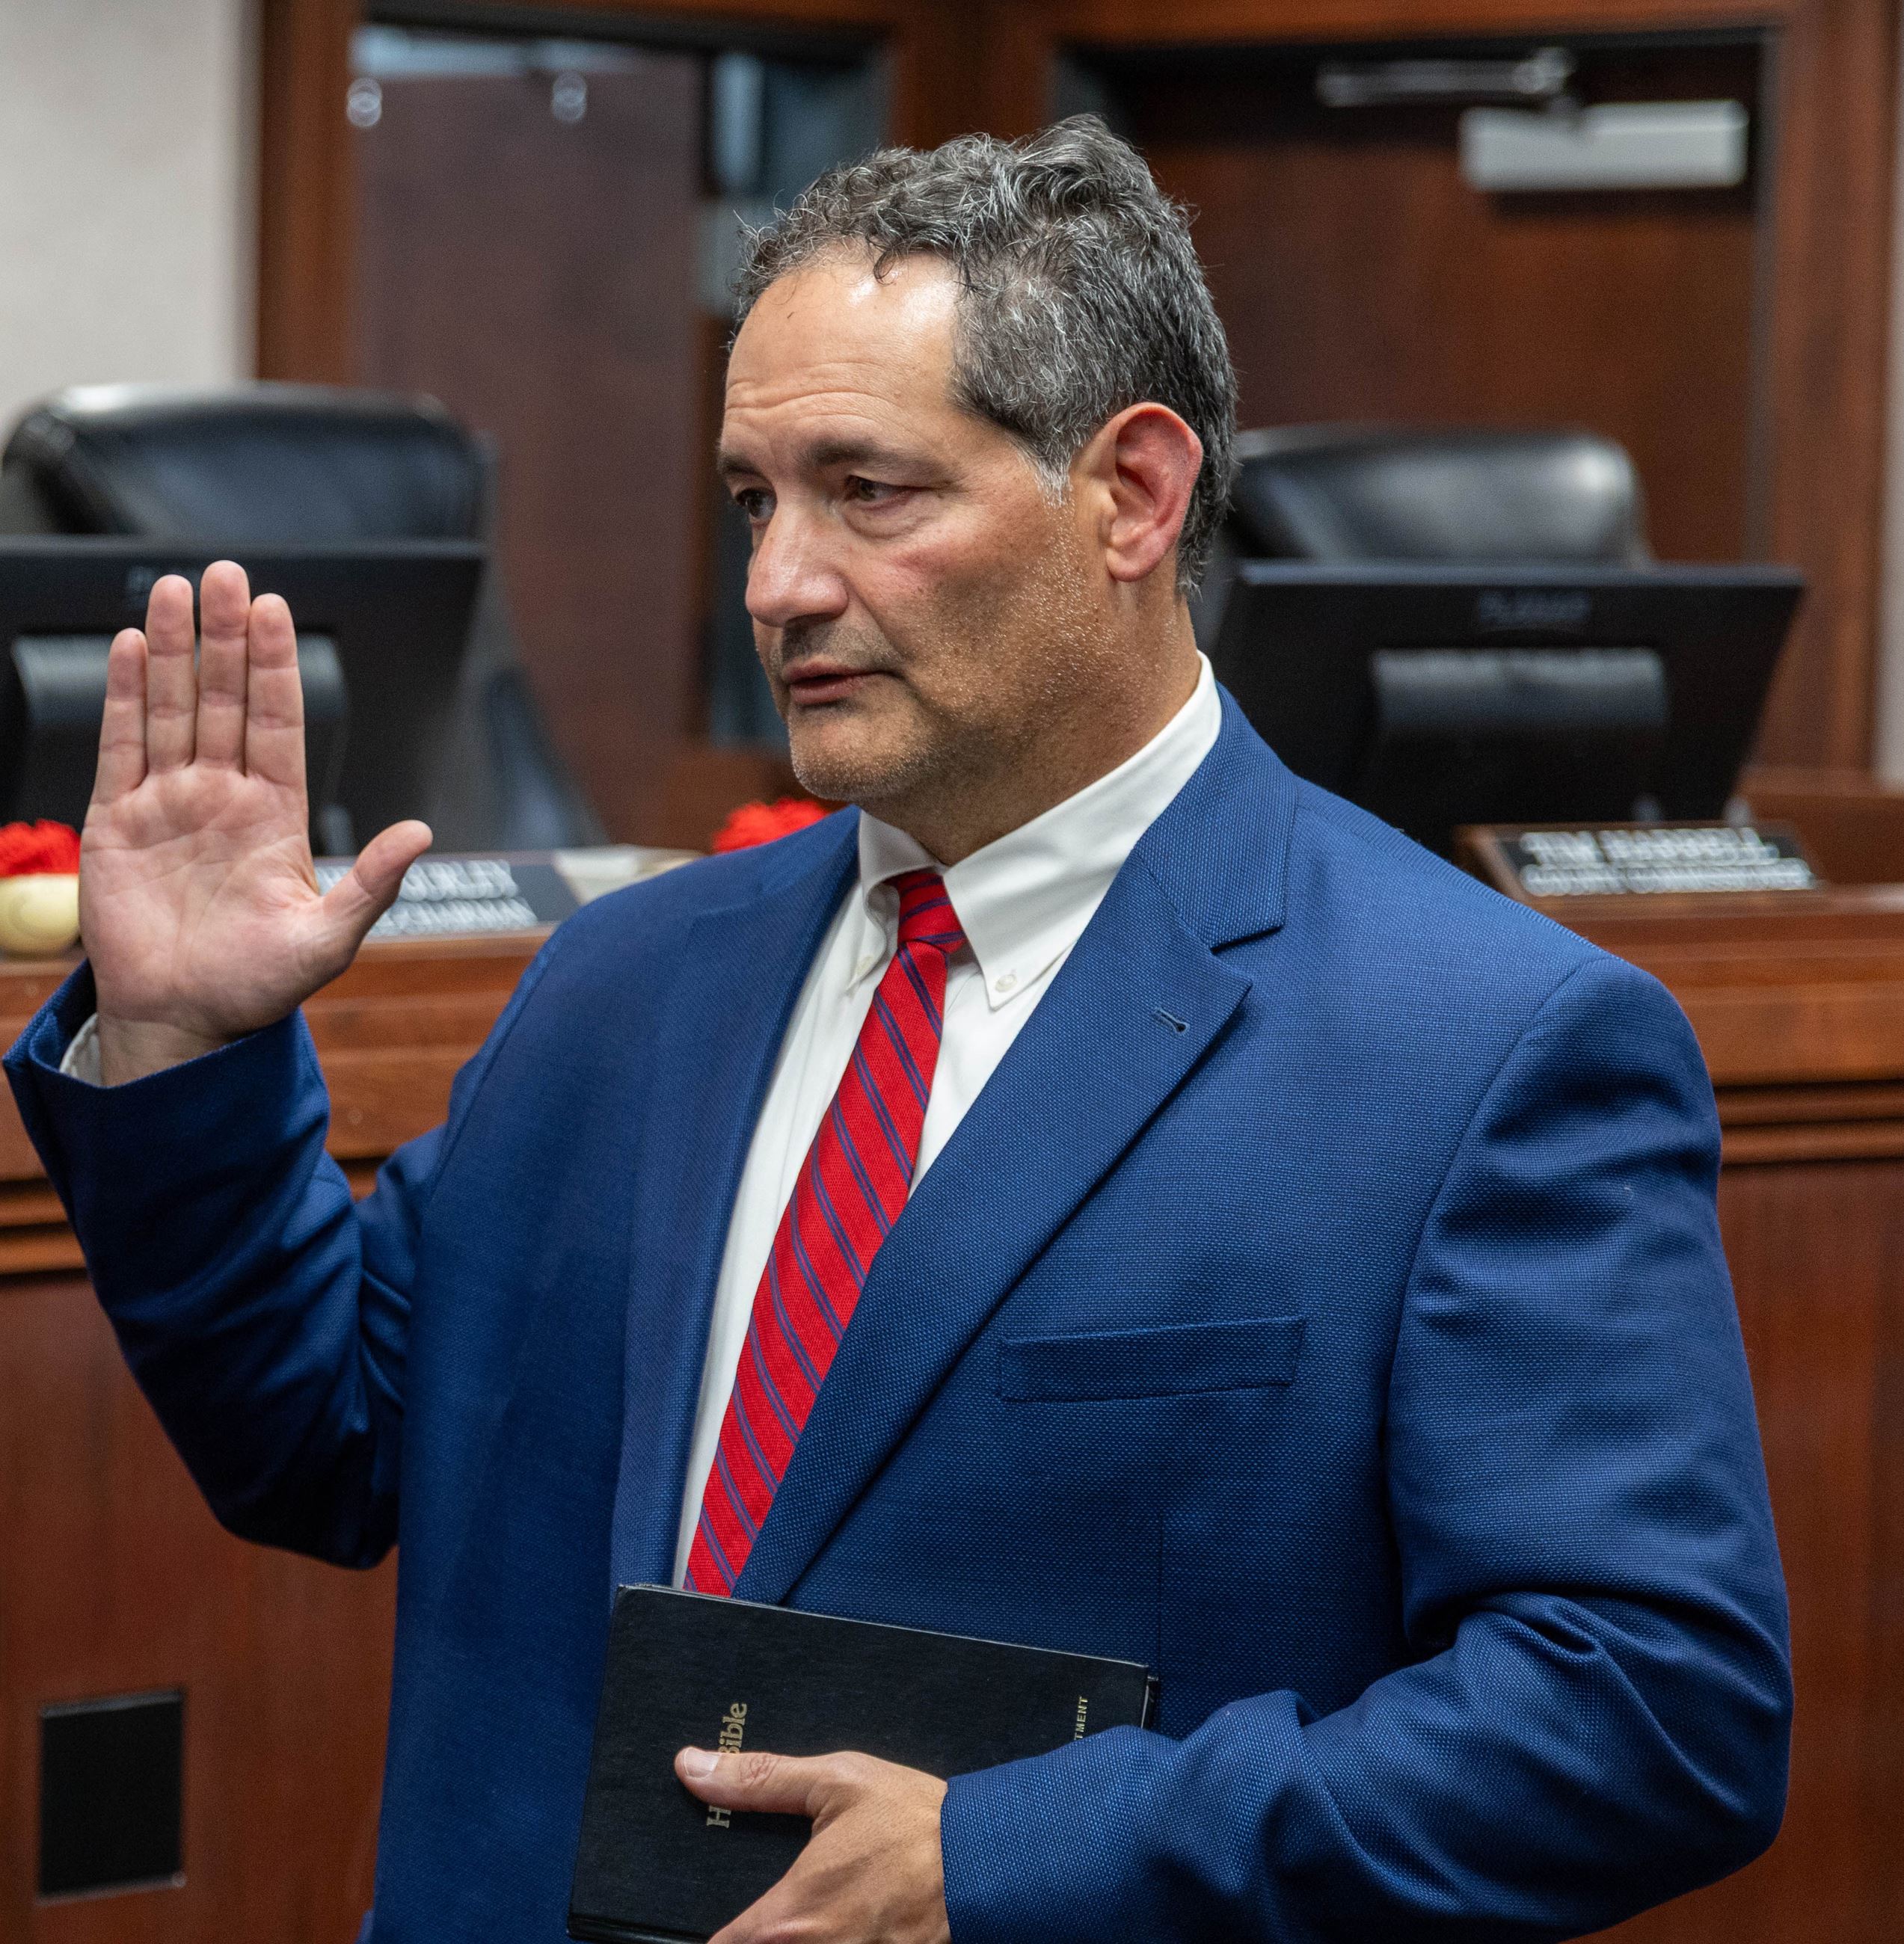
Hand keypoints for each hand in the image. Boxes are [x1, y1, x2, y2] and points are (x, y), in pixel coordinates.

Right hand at [80, 561, 431, 1084]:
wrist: (186, 1023)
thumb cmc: (259, 987)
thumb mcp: (328, 938)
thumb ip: (372, 883)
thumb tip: (421, 831)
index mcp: (275, 816)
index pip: (278, 723)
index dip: (275, 667)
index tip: (275, 611)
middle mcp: (222, 798)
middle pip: (224, 700)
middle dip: (225, 637)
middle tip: (226, 573)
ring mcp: (168, 804)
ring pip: (171, 710)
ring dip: (170, 650)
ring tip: (175, 590)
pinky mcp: (115, 822)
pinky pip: (120, 747)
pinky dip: (122, 698)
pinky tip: (125, 648)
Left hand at [675, 1746, 950, 1943]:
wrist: (989, 1860)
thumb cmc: (912, 1821)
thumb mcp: (836, 1782)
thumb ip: (759, 1781)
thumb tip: (691, 1767)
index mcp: (790, 1918)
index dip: (711, 1935)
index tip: (709, 1916)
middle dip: (755, 1936)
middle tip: (764, 1912)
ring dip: (794, 1940)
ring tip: (811, 1913)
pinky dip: (828, 1943)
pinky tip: (840, 1921)